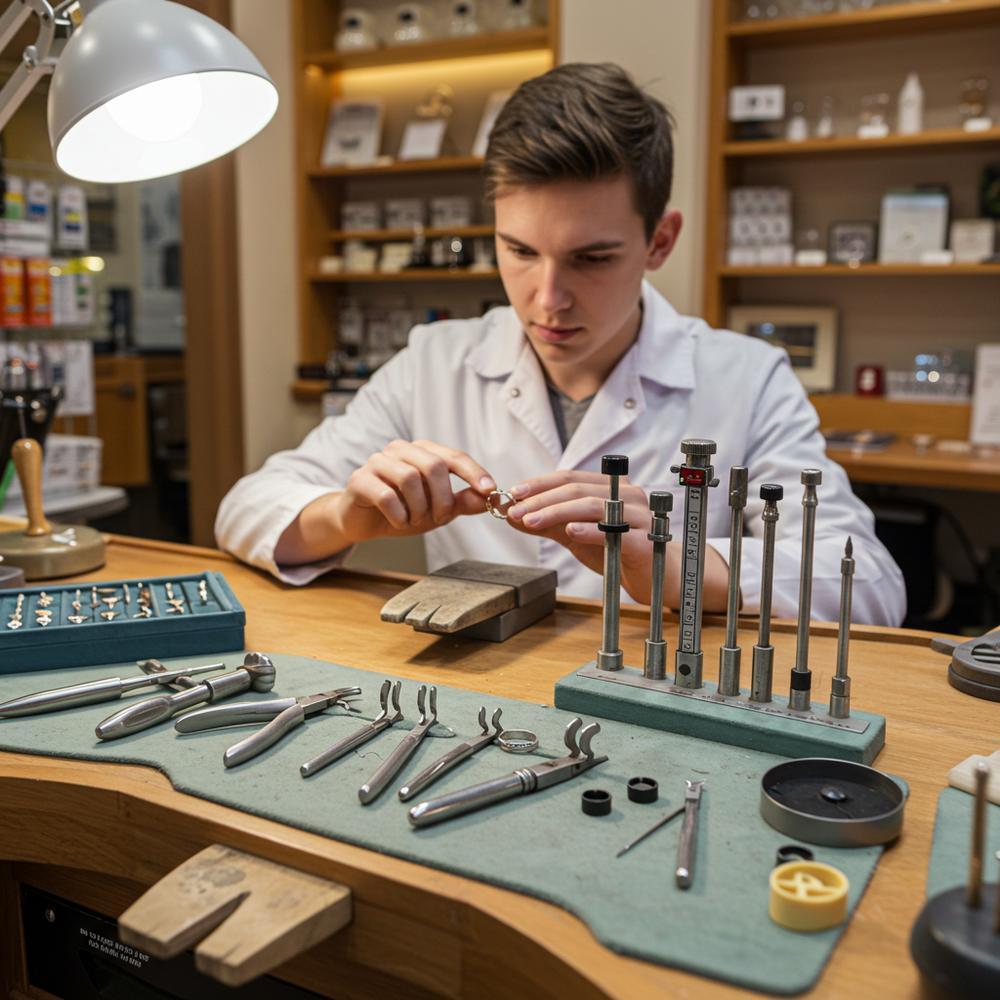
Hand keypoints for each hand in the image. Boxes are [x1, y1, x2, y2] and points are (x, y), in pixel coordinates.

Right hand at [332, 439, 495, 540]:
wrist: (362, 522)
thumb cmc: (402, 510)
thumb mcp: (437, 509)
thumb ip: (462, 502)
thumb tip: (491, 498)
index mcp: (422, 452)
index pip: (453, 457)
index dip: (473, 472)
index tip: (489, 490)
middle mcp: (400, 450)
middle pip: (433, 466)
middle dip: (443, 498)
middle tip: (441, 518)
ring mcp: (378, 462)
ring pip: (410, 479)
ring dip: (419, 508)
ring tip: (414, 520)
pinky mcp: (360, 479)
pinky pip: (386, 496)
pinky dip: (399, 515)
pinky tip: (398, 521)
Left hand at [504, 470, 728, 608]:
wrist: (659, 577)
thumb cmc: (619, 552)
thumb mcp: (577, 535)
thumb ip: (548, 524)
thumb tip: (513, 515)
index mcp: (611, 487)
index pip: (570, 477)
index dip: (539, 484)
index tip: (512, 494)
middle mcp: (626, 495)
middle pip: (577, 489)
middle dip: (541, 500)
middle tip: (514, 511)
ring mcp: (638, 516)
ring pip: (592, 506)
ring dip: (557, 512)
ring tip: (531, 521)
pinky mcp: (645, 540)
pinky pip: (614, 532)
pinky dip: (590, 530)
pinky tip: (569, 532)